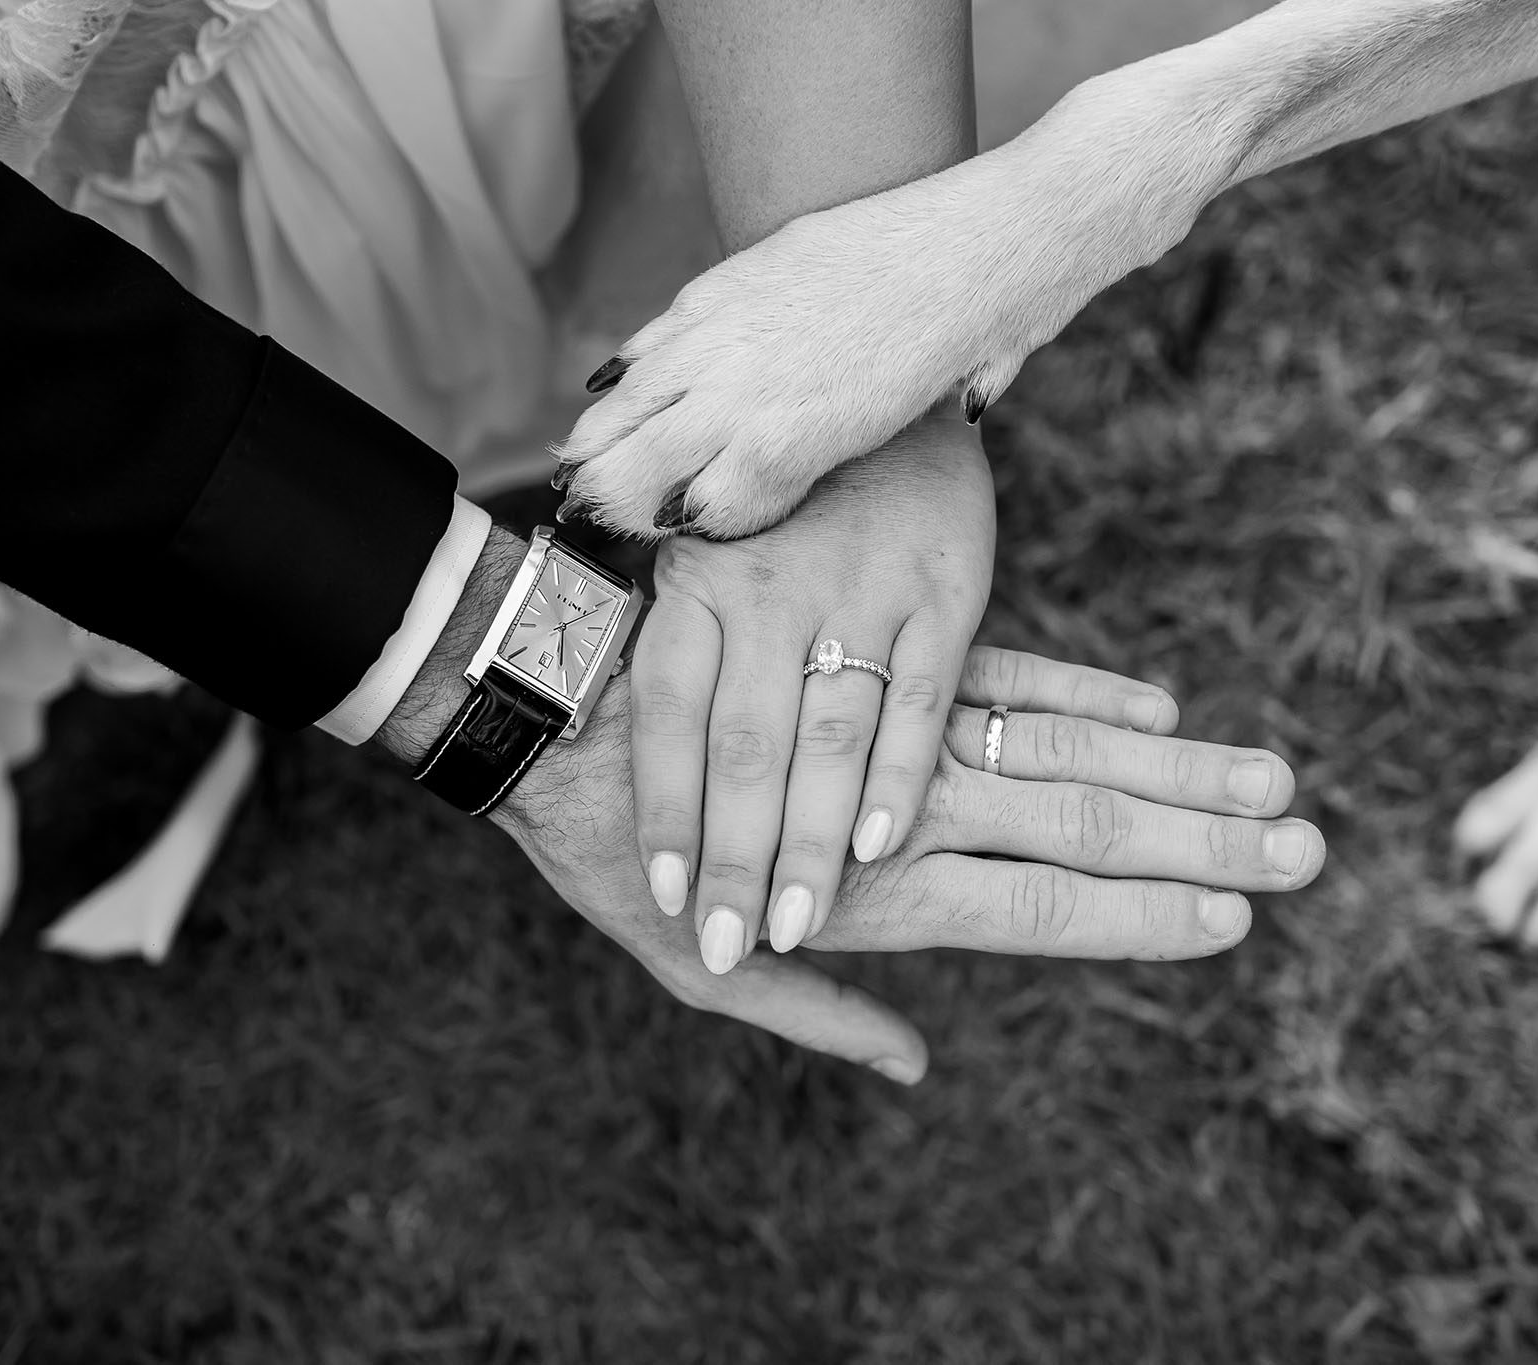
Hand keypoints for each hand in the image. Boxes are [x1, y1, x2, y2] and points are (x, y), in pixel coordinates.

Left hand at [491, 645, 1325, 1083]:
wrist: (547, 707)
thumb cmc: (618, 857)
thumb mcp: (700, 971)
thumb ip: (817, 1015)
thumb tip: (913, 1067)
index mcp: (878, 891)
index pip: (1045, 906)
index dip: (1147, 913)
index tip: (1239, 918)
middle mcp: (908, 808)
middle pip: (1083, 825)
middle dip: (1202, 841)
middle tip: (1309, 850)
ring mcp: (899, 729)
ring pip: (1063, 749)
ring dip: (1175, 768)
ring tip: (1270, 780)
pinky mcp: (874, 666)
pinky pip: (995, 676)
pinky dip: (1077, 690)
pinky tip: (1155, 702)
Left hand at [551, 58, 1221, 540]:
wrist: (995, 239)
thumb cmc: (927, 252)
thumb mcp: (815, 265)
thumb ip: (776, 311)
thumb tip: (753, 348)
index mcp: (726, 295)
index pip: (640, 365)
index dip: (611, 417)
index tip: (585, 447)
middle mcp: (722, 337)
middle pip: (627, 417)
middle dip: (601, 466)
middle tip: (579, 505)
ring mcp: (752, 384)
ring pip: (653, 462)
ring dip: (634, 502)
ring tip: (614, 531)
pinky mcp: (796, 431)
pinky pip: (727, 498)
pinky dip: (713, 523)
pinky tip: (701, 542)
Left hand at [629, 418, 994, 973]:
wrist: (874, 380)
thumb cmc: (771, 502)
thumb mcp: (702, 547)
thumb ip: (671, 644)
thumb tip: (596, 740)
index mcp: (699, 581)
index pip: (670, 714)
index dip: (667, 811)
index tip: (664, 898)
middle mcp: (771, 588)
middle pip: (746, 745)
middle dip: (735, 858)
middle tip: (728, 945)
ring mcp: (859, 589)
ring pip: (827, 736)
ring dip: (809, 843)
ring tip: (792, 926)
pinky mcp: (941, 590)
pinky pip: (918, 699)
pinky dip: (898, 778)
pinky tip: (878, 850)